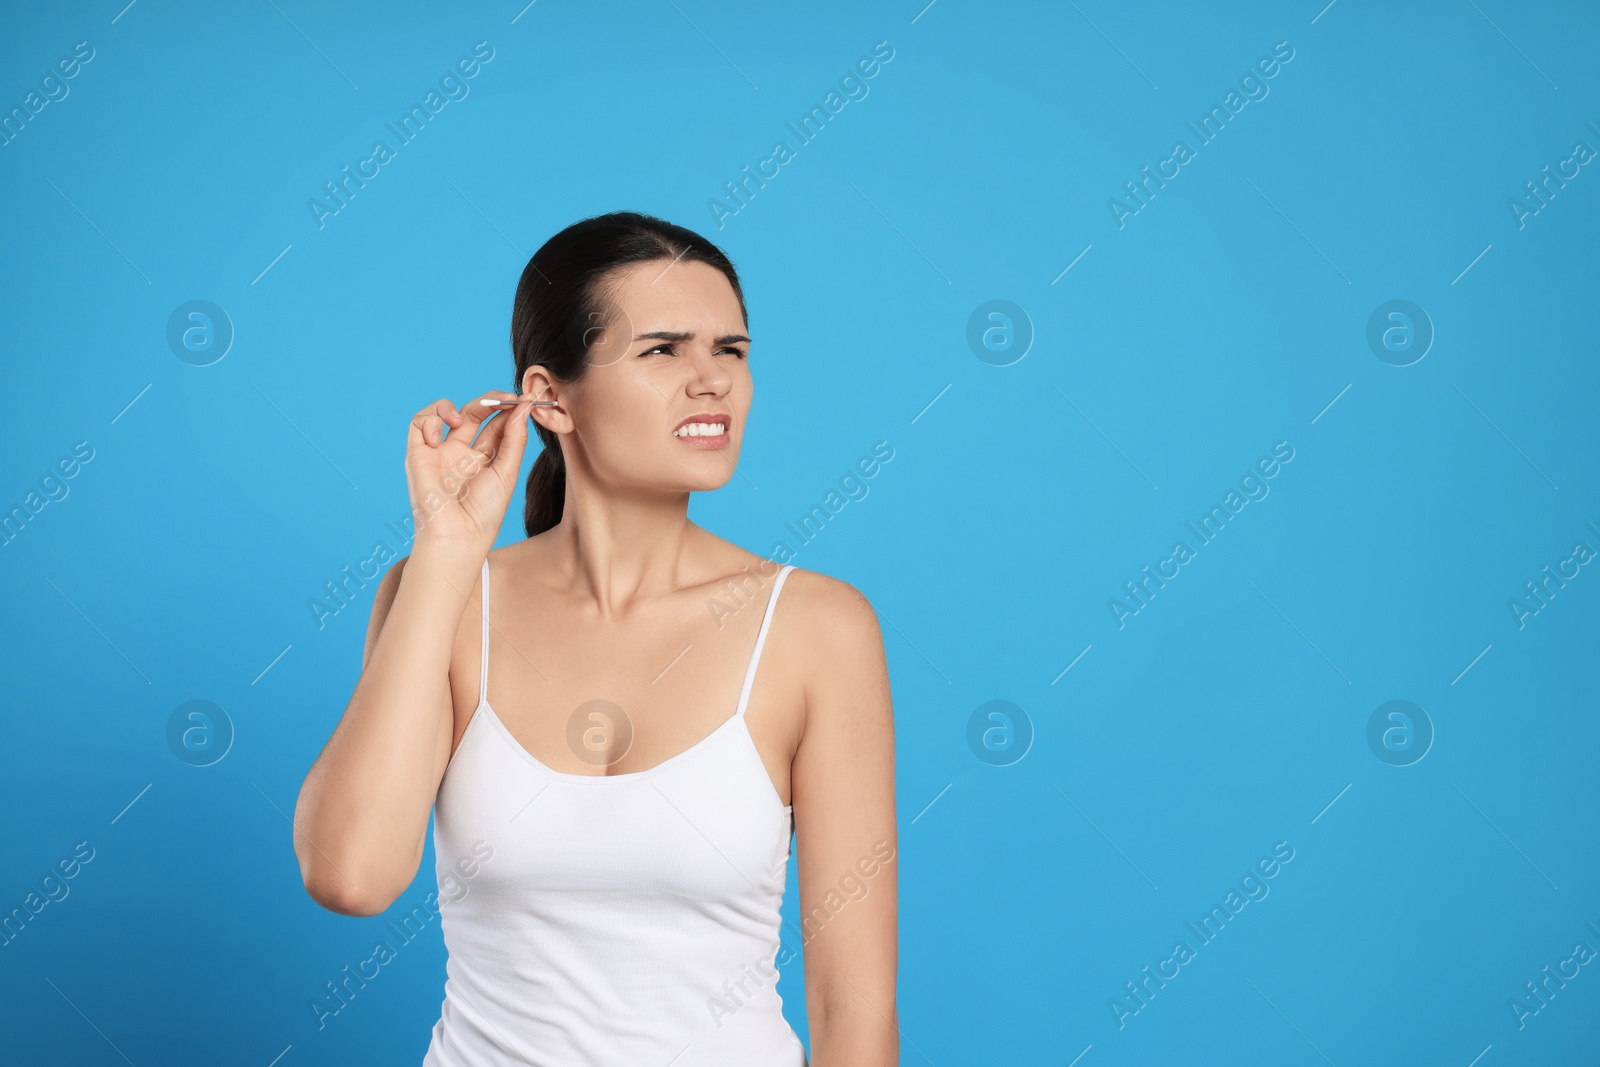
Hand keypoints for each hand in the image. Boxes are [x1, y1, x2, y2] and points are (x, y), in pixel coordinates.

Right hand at [404, 391, 536, 558]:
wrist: (456, 534)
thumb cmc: (484, 512)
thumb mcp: (507, 472)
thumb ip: (514, 438)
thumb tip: (523, 407)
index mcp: (486, 460)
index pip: (497, 425)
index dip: (509, 410)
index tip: (525, 400)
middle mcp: (462, 454)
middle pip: (474, 414)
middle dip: (489, 401)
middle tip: (504, 398)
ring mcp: (440, 453)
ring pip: (444, 413)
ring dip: (454, 406)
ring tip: (462, 419)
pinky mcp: (418, 454)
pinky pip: (419, 424)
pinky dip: (430, 419)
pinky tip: (441, 434)